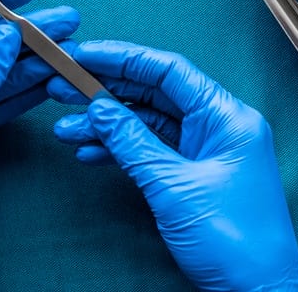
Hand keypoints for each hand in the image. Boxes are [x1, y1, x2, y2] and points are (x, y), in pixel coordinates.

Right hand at [49, 41, 297, 291]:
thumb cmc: (234, 241)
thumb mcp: (173, 186)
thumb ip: (133, 141)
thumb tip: (100, 107)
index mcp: (227, 116)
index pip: (168, 70)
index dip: (122, 58)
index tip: (83, 55)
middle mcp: (218, 126)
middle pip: (154, 93)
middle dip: (106, 90)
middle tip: (62, 86)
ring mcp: (205, 151)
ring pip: (147, 122)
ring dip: (105, 124)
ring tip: (65, 129)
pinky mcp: (193, 175)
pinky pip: (151, 149)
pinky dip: (119, 149)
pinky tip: (89, 152)